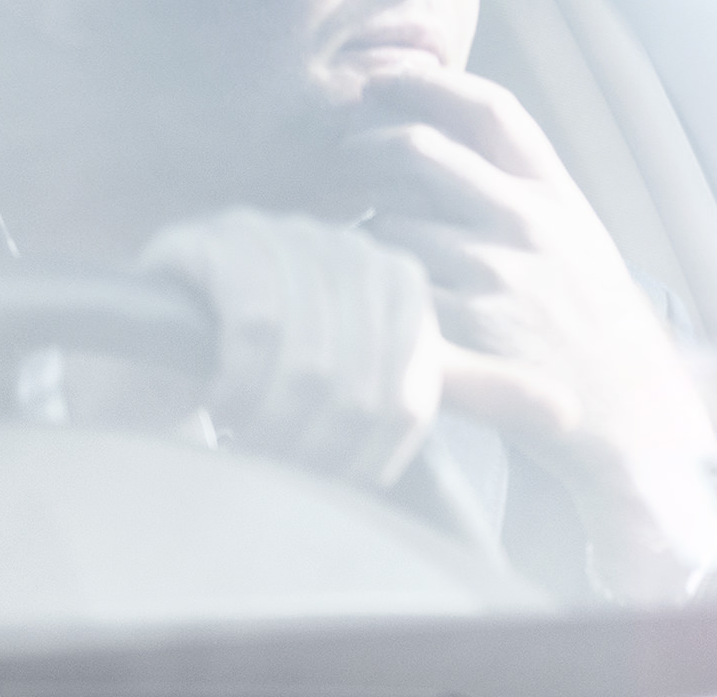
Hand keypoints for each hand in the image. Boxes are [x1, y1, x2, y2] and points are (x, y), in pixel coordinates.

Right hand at [138, 207, 441, 486]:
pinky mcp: (219, 242)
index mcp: (397, 278)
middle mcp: (347, 245)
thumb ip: (456, 392)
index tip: (333, 483)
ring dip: (275, 423)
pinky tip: (219, 402)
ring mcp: (281, 235)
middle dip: (320, 445)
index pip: (412, 385)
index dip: (371, 449)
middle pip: (363, 377)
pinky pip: (255, 323)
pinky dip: (240, 382)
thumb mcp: (373, 385)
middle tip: (284, 473)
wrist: (152, 363)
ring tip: (249, 442)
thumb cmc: (268, 381)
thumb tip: (564, 411)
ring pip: (313, 356)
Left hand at [345, 59, 713, 591]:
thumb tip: (453, 139)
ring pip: (389, 221)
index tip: (385, 78)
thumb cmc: (596, 330)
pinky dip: (369, 285)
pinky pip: (387, 285)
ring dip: (364, 228)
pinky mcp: (459, 330)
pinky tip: (367, 299)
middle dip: (365, 146)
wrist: (628, 417)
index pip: (491, 110)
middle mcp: (526, 223)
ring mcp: (491, 274)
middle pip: (420, 149)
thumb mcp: (581, 242)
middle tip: (342, 157)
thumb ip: (529, 192)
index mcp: (559, 196)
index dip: (430, 82)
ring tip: (363, 246)